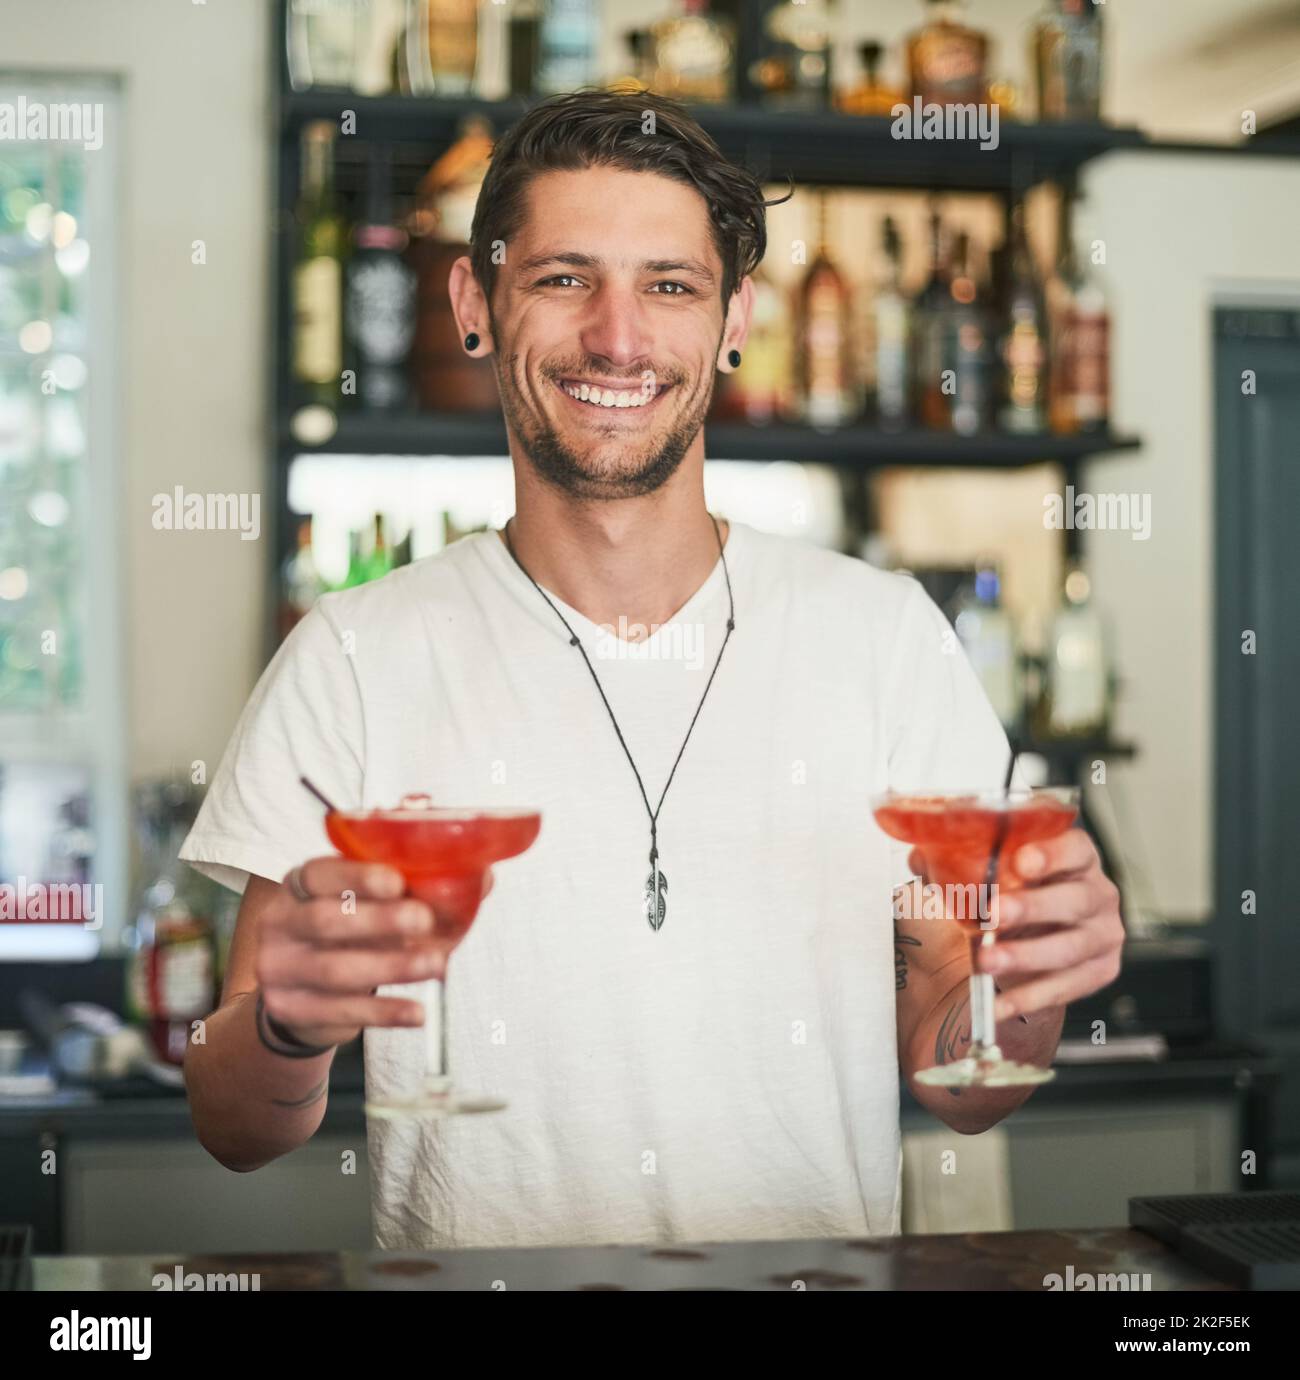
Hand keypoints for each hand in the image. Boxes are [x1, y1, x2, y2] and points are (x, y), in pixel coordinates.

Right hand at [256, 856, 452, 1049]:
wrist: (303, 993)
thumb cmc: (352, 934)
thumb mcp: (372, 905)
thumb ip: (419, 889)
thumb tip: (481, 878)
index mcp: (300, 885)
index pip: (320, 873)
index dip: (357, 876)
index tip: (397, 881)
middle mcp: (280, 923)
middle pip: (325, 921)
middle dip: (379, 921)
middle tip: (424, 920)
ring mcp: (279, 969)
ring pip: (336, 971)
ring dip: (392, 967)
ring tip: (437, 965)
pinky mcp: (291, 1010)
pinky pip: (343, 1011)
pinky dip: (385, 1012)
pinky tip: (418, 1011)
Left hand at [912, 828, 1122, 1020]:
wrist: (1016, 948)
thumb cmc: (1003, 901)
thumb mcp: (979, 875)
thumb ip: (952, 861)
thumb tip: (920, 858)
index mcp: (1073, 857)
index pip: (1074, 847)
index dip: (1051, 854)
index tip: (1021, 862)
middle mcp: (1096, 892)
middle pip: (1074, 898)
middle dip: (1031, 907)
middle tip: (994, 914)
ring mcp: (1101, 934)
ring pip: (1069, 947)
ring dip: (1024, 955)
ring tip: (987, 960)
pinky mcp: (1098, 971)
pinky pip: (1065, 987)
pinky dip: (1028, 996)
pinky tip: (1000, 1002)